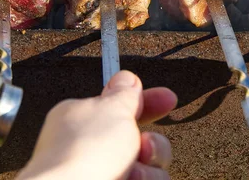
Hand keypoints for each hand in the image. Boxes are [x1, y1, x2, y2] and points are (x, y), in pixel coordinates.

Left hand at [17, 70, 176, 179]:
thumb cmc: (82, 156)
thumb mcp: (112, 110)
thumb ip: (124, 92)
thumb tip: (126, 78)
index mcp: (82, 118)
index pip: (121, 105)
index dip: (147, 101)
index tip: (166, 99)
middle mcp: (91, 148)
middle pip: (141, 137)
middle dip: (153, 142)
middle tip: (143, 146)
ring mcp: (103, 172)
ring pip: (150, 163)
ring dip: (150, 164)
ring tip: (133, 171)